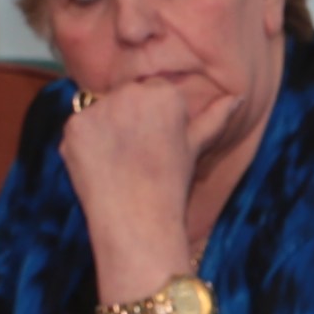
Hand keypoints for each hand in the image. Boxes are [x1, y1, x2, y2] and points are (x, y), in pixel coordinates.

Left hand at [60, 71, 214, 253]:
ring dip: (105, 130)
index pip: (152, 90)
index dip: (153, 119)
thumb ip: (215, 116)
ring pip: (100, 111)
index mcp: (165, 94)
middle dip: (128, 119)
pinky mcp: (74, 126)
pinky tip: (100, 167)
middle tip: (137, 157)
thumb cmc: (172, 185)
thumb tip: (238, 97)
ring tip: (120, 164)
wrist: (138, 222)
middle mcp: (131, 93)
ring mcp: (99, 109)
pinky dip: (85, 145)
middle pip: (125, 95)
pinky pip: (79, 128)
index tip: (156, 145)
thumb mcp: (196, 147)